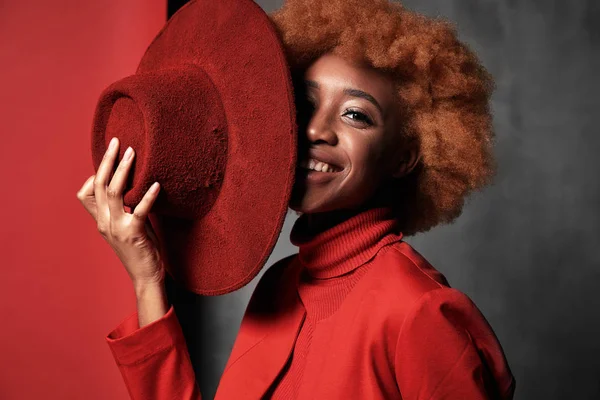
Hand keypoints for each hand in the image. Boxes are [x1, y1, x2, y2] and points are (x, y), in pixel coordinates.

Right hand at [77, 137, 164, 289]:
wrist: (146, 275)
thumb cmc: (140, 248)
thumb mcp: (125, 225)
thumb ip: (122, 208)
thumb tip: (129, 185)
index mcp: (101, 220)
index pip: (86, 193)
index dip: (94, 174)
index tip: (109, 158)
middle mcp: (104, 223)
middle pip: (99, 185)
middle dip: (107, 161)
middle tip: (117, 141)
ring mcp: (117, 228)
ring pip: (114, 192)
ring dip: (123, 170)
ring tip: (133, 153)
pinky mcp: (134, 233)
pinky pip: (139, 210)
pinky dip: (147, 195)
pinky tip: (156, 185)